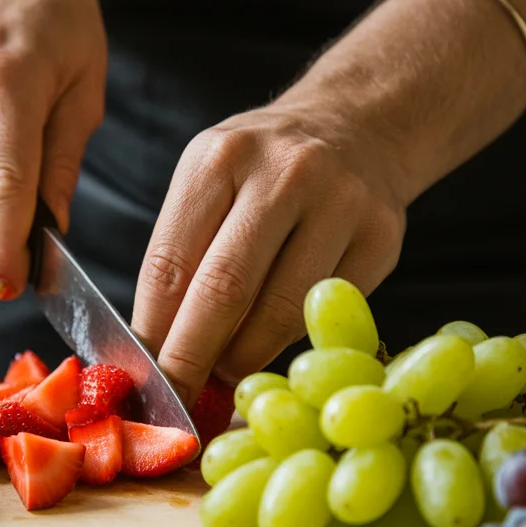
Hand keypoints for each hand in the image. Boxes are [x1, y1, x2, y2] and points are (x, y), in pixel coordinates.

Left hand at [131, 97, 408, 405]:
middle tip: (179, 400)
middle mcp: (282, 174)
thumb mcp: (209, 183)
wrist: (358, 126)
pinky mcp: (382, 238)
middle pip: (224, 291)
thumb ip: (181, 255)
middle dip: (193, 359)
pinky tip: (272, 347)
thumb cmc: (263, 171)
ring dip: (244, 359)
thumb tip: (153, 349)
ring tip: (224, 378)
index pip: (170, 264)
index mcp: (218, 159)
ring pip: (281, 311)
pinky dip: (291, 341)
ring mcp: (340, 203)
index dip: (153, 333)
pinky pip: (323, 312)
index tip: (144, 377)